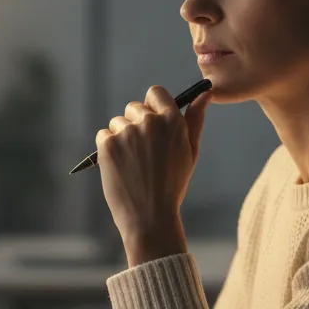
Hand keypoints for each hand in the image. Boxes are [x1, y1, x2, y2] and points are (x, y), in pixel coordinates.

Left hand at [95, 85, 210, 255]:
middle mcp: (149, 122)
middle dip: (135, 124)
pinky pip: (103, 135)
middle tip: (142, 153)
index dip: (152, 106)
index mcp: (172, 121)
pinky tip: (119, 166)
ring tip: (132, 163)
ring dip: (120, 137)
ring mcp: (127, 132)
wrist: (150, 216)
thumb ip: (195, 120)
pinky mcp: (108, 145)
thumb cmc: (172, 185)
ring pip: (117, 122)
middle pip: (133, 107)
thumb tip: (205, 93)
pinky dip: (107, 148)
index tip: (151, 122)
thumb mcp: (190, 152)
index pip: (155, 92)